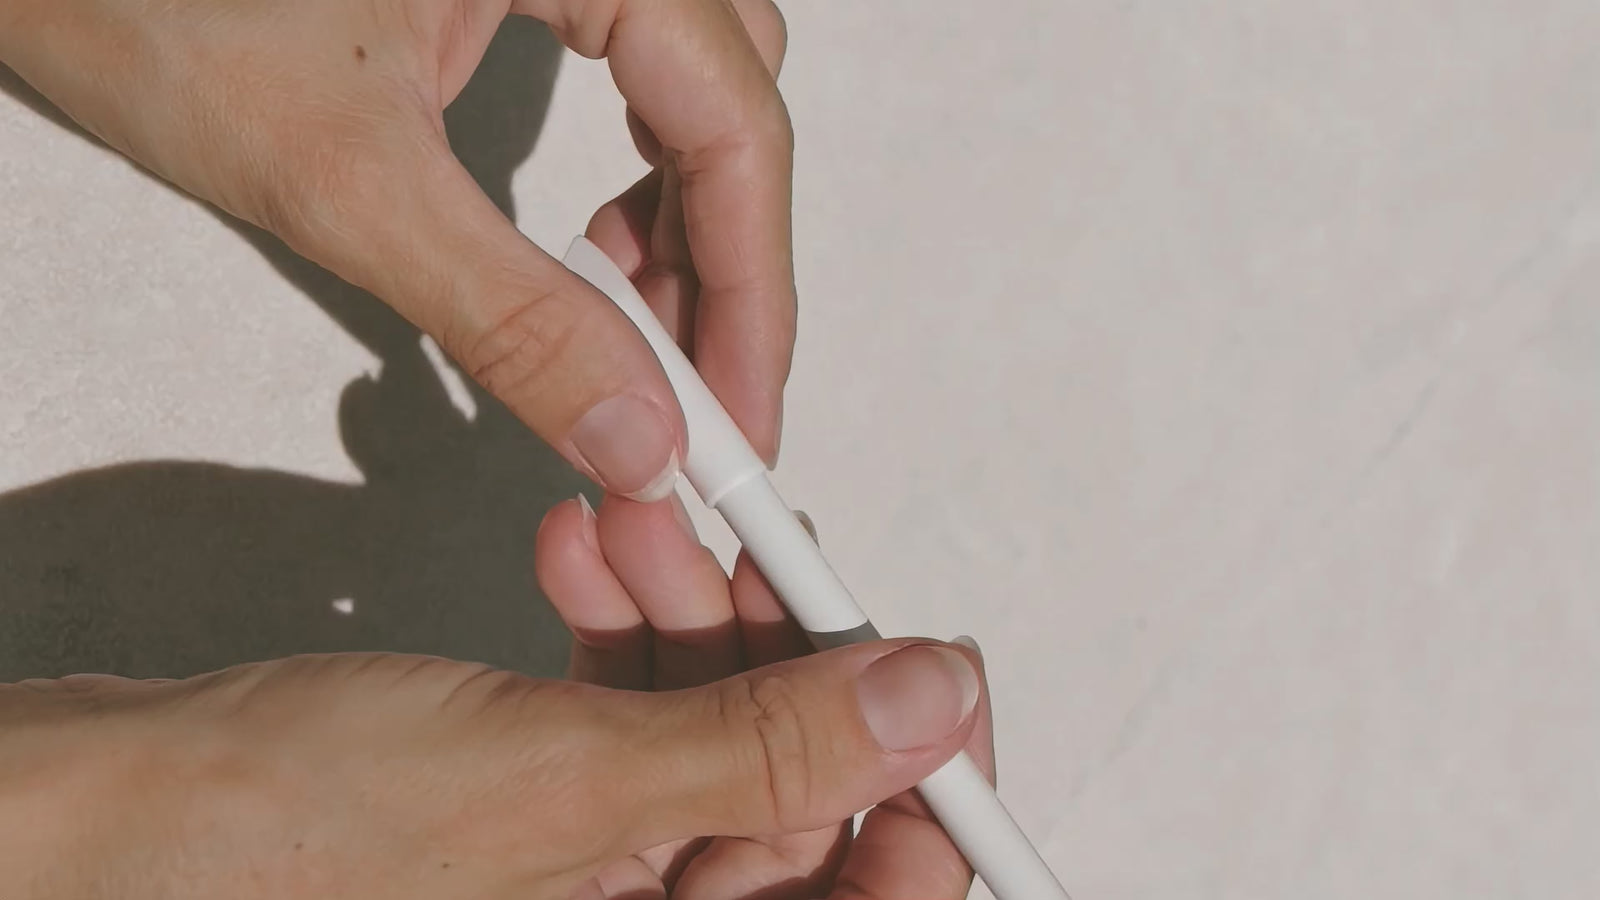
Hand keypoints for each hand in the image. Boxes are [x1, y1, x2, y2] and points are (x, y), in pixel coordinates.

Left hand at [0, 0, 795, 498]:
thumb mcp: (344, 178)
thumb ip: (508, 315)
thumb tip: (631, 427)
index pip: (734, 122)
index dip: (753, 289)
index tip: (739, 413)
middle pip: (731, 107)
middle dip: (722, 269)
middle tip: (697, 401)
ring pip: (692, 94)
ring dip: (682, 230)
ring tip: (644, 342)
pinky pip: (629, 77)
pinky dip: (632, 184)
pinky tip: (598, 253)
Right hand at [0, 572, 983, 899]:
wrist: (120, 812)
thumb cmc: (284, 847)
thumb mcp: (568, 788)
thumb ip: (765, 750)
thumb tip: (930, 703)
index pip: (876, 897)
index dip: (923, 790)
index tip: (929, 676)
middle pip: (795, 790)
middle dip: (770, 653)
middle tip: (744, 555)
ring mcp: (597, 867)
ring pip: (708, 726)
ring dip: (680, 614)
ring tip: (631, 528)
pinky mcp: (543, 797)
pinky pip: (628, 707)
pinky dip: (618, 624)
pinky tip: (583, 556)